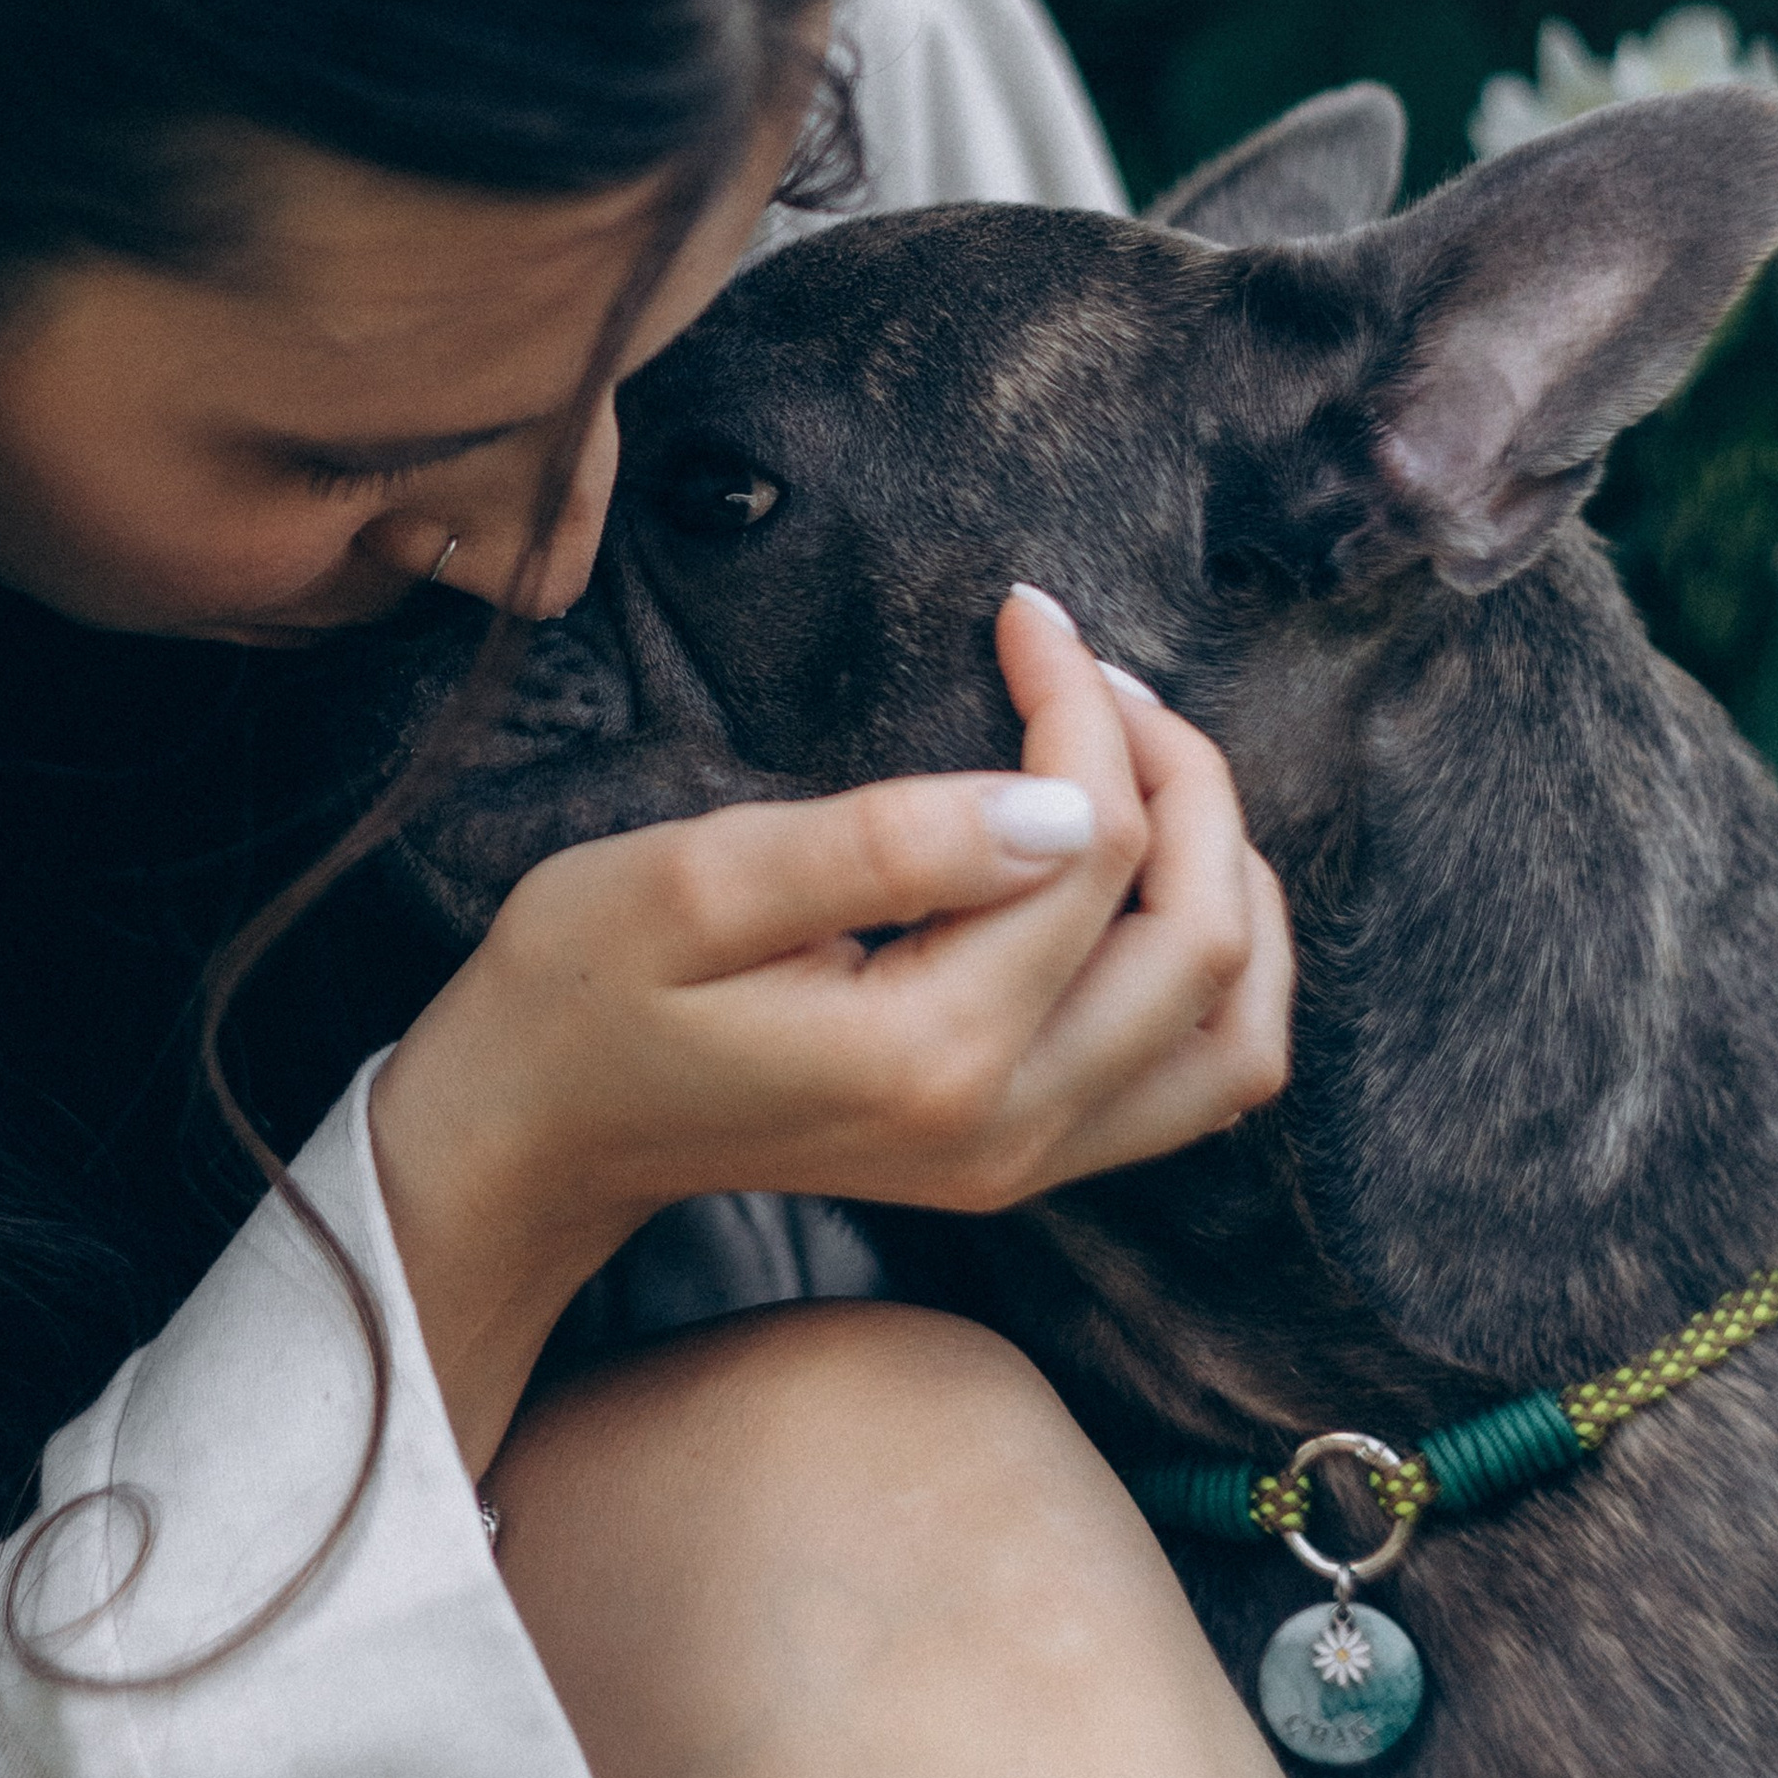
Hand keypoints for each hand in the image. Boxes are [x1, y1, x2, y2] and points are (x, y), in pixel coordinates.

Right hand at [370, 590, 1289, 1468]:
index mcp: (930, 1055)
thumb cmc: (585, 985)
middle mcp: (1006, 1130)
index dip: (1080, 703)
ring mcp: (1026, 1163)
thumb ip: (885, 842)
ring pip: (1238, 1027)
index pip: (1093, 845)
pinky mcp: (1026, 1162)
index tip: (1020, 614)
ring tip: (1145, 768)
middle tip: (1093, 673)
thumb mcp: (695, 881)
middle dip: (1179, 774)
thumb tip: (1065, 803)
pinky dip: (1216, 970)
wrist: (540, 1129)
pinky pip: (1199, 1078)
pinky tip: (1145, 878)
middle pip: (1204, 937)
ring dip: (1226, 878)